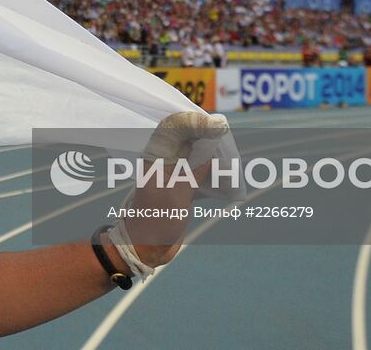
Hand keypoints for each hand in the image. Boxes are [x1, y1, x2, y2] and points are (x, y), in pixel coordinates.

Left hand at [120, 111, 228, 267]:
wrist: (144, 248)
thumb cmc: (156, 221)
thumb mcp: (177, 194)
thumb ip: (193, 171)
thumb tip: (210, 152)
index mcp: (154, 159)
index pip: (171, 128)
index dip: (191, 122)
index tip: (214, 124)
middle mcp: (161, 163)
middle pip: (183, 140)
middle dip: (202, 136)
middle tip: (223, 135)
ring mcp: (170, 176)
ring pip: (191, 156)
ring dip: (207, 153)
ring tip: (225, 151)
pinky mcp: (177, 189)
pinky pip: (194, 172)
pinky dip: (207, 170)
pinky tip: (221, 171)